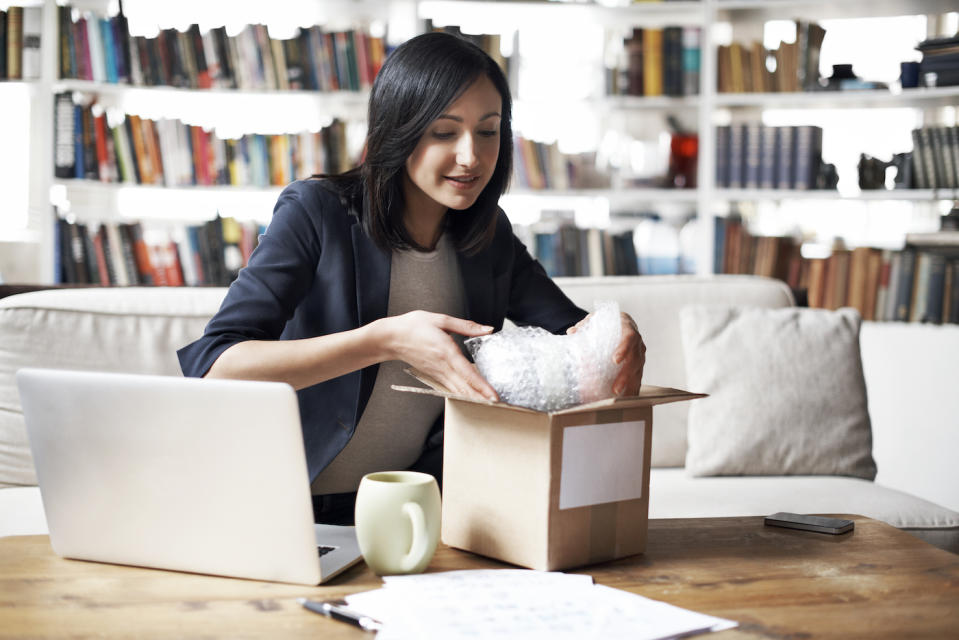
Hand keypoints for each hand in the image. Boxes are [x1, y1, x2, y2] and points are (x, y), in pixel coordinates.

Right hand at [376, 311, 498, 401]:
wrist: (391, 337)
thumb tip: (488, 329)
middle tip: (498, 406)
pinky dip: (462, 394)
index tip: (493, 396)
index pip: (468, 373)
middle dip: (481, 398)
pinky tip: (471, 398)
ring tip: (488, 405)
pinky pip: (450, 387)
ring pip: (458, 390)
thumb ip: (467, 326)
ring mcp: (437, 373)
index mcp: (446, 351)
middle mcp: (442, 366)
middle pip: (464, 387)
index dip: (482, 386)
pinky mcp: (433, 375)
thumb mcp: (441, 320)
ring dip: (473, 399)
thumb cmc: (414, 326)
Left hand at [568, 312, 645, 395]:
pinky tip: (627, 399)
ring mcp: (640, 354)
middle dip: (626, 375)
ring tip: (620, 399)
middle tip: (615, 389)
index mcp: (627, 327)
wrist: (618, 322)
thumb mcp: (593, 320)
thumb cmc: (605, 322)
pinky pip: (638, 377)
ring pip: (638, 371)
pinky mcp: (639, 364)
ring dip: (630, 386)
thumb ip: (583, 326)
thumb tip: (571, 332)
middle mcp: (637, 342)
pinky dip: (633, 388)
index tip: (615, 360)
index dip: (624, 349)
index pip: (629, 338)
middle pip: (636, 359)